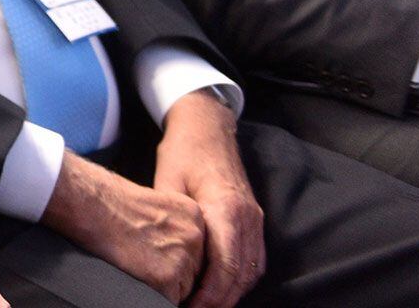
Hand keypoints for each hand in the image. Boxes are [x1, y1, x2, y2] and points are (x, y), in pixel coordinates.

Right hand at [40, 152, 203, 302]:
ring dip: (166, 284)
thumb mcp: (156, 205)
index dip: (179, 258)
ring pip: (184, 288)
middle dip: (175, 272)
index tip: (162, 256)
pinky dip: (154, 294)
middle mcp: (195, 236)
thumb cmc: (111, 202)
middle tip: (147, 261)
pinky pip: (169, 300)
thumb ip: (174, 226)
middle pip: (195, 270)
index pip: (198, 250)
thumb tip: (174, 249)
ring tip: (139, 265)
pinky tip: (137, 274)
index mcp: (194, 215)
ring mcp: (183, 257)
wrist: (91, 204)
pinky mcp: (166, 277)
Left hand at [155, 92, 264, 307]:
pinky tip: (221, 289)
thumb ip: (171, 218)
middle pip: (241, 274)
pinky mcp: (255, 220)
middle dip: (220, 300)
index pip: (226, 265)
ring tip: (205, 306)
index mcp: (226, 209)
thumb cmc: (183, 153)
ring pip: (251, 270)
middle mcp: (247, 218)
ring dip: (231, 293)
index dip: (210, 294)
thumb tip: (162, 255)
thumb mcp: (166, 182)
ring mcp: (255, 220)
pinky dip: (240, 279)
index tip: (190, 307)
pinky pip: (254, 259)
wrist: (208, 128)